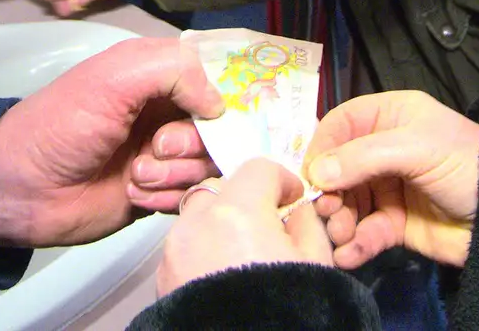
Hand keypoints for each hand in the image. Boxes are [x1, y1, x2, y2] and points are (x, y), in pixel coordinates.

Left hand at [0, 37, 222, 246]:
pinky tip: (135, 194)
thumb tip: (220, 104)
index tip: (213, 114)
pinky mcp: (161, 194)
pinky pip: (192, 196)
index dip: (224, 96)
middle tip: (157, 146)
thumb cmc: (64, 123)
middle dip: (192, 140)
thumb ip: (175, 70)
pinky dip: (168, 197)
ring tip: (137, 174)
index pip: (216, 77)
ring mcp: (166, 155)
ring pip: (209, 164)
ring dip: (175, 171)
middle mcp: (168, 112)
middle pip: (220, 127)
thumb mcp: (115, 77)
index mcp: (159, 75)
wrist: (24, 188)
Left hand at [157, 159, 333, 296]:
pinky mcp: (162, 281)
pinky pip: (184, 249)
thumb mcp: (315, 263)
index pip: (258, 168)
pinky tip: (223, 278)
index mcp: (237, 210)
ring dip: (220, 225)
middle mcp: (196, 223)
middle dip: (245, 200)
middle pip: (221, 188)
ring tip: (244, 256)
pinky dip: (203, 252)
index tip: (293, 200)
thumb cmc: (288, 310)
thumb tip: (294, 211)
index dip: (282, 180)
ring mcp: (173, 253)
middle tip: (268, 227)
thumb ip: (306, 223)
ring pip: (197, 218)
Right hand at [305, 91, 478, 268]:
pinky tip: (349, 254)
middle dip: (328, 191)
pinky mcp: (397, 224)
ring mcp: (389, 189)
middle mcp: (384, 150)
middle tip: (327, 211)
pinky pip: (366, 232)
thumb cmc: (464, 164)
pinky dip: (354, 244)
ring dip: (338, 220)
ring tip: (341, 234)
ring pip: (347, 202)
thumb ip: (364, 157)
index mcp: (391, 117)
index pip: (341, 124)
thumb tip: (316, 173)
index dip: (323, 147)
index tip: (313, 176)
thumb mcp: (417, 148)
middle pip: (337, 168)